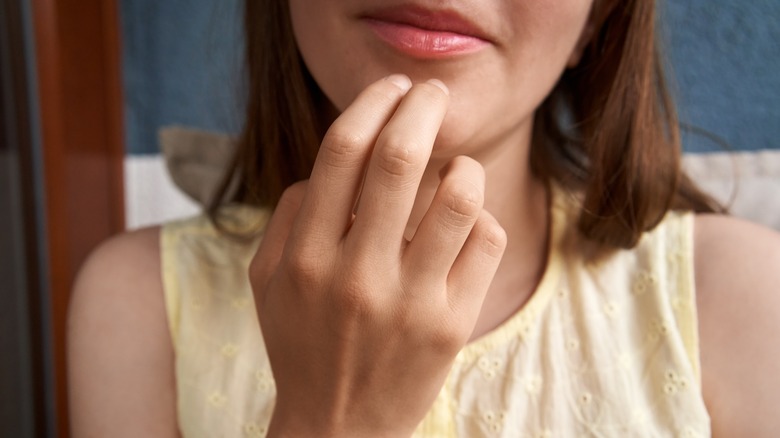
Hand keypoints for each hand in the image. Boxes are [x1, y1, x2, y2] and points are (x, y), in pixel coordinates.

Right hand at [250, 75, 506, 436]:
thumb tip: (329, 165)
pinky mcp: (453, 324)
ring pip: (459, 196)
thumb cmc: (302, 345)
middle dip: (422, 107)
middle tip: (430, 94)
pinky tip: (465, 225)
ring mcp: (412, 302)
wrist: (339, 429)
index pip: (342, 151)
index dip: (373, 103)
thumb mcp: (268, 282)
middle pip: (401, 159)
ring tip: (454, 167)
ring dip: (462, 164)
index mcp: (307, 257)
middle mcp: (358, 275)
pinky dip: (481, 217)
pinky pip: (487, 241)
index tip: (392, 87)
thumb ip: (288, 215)